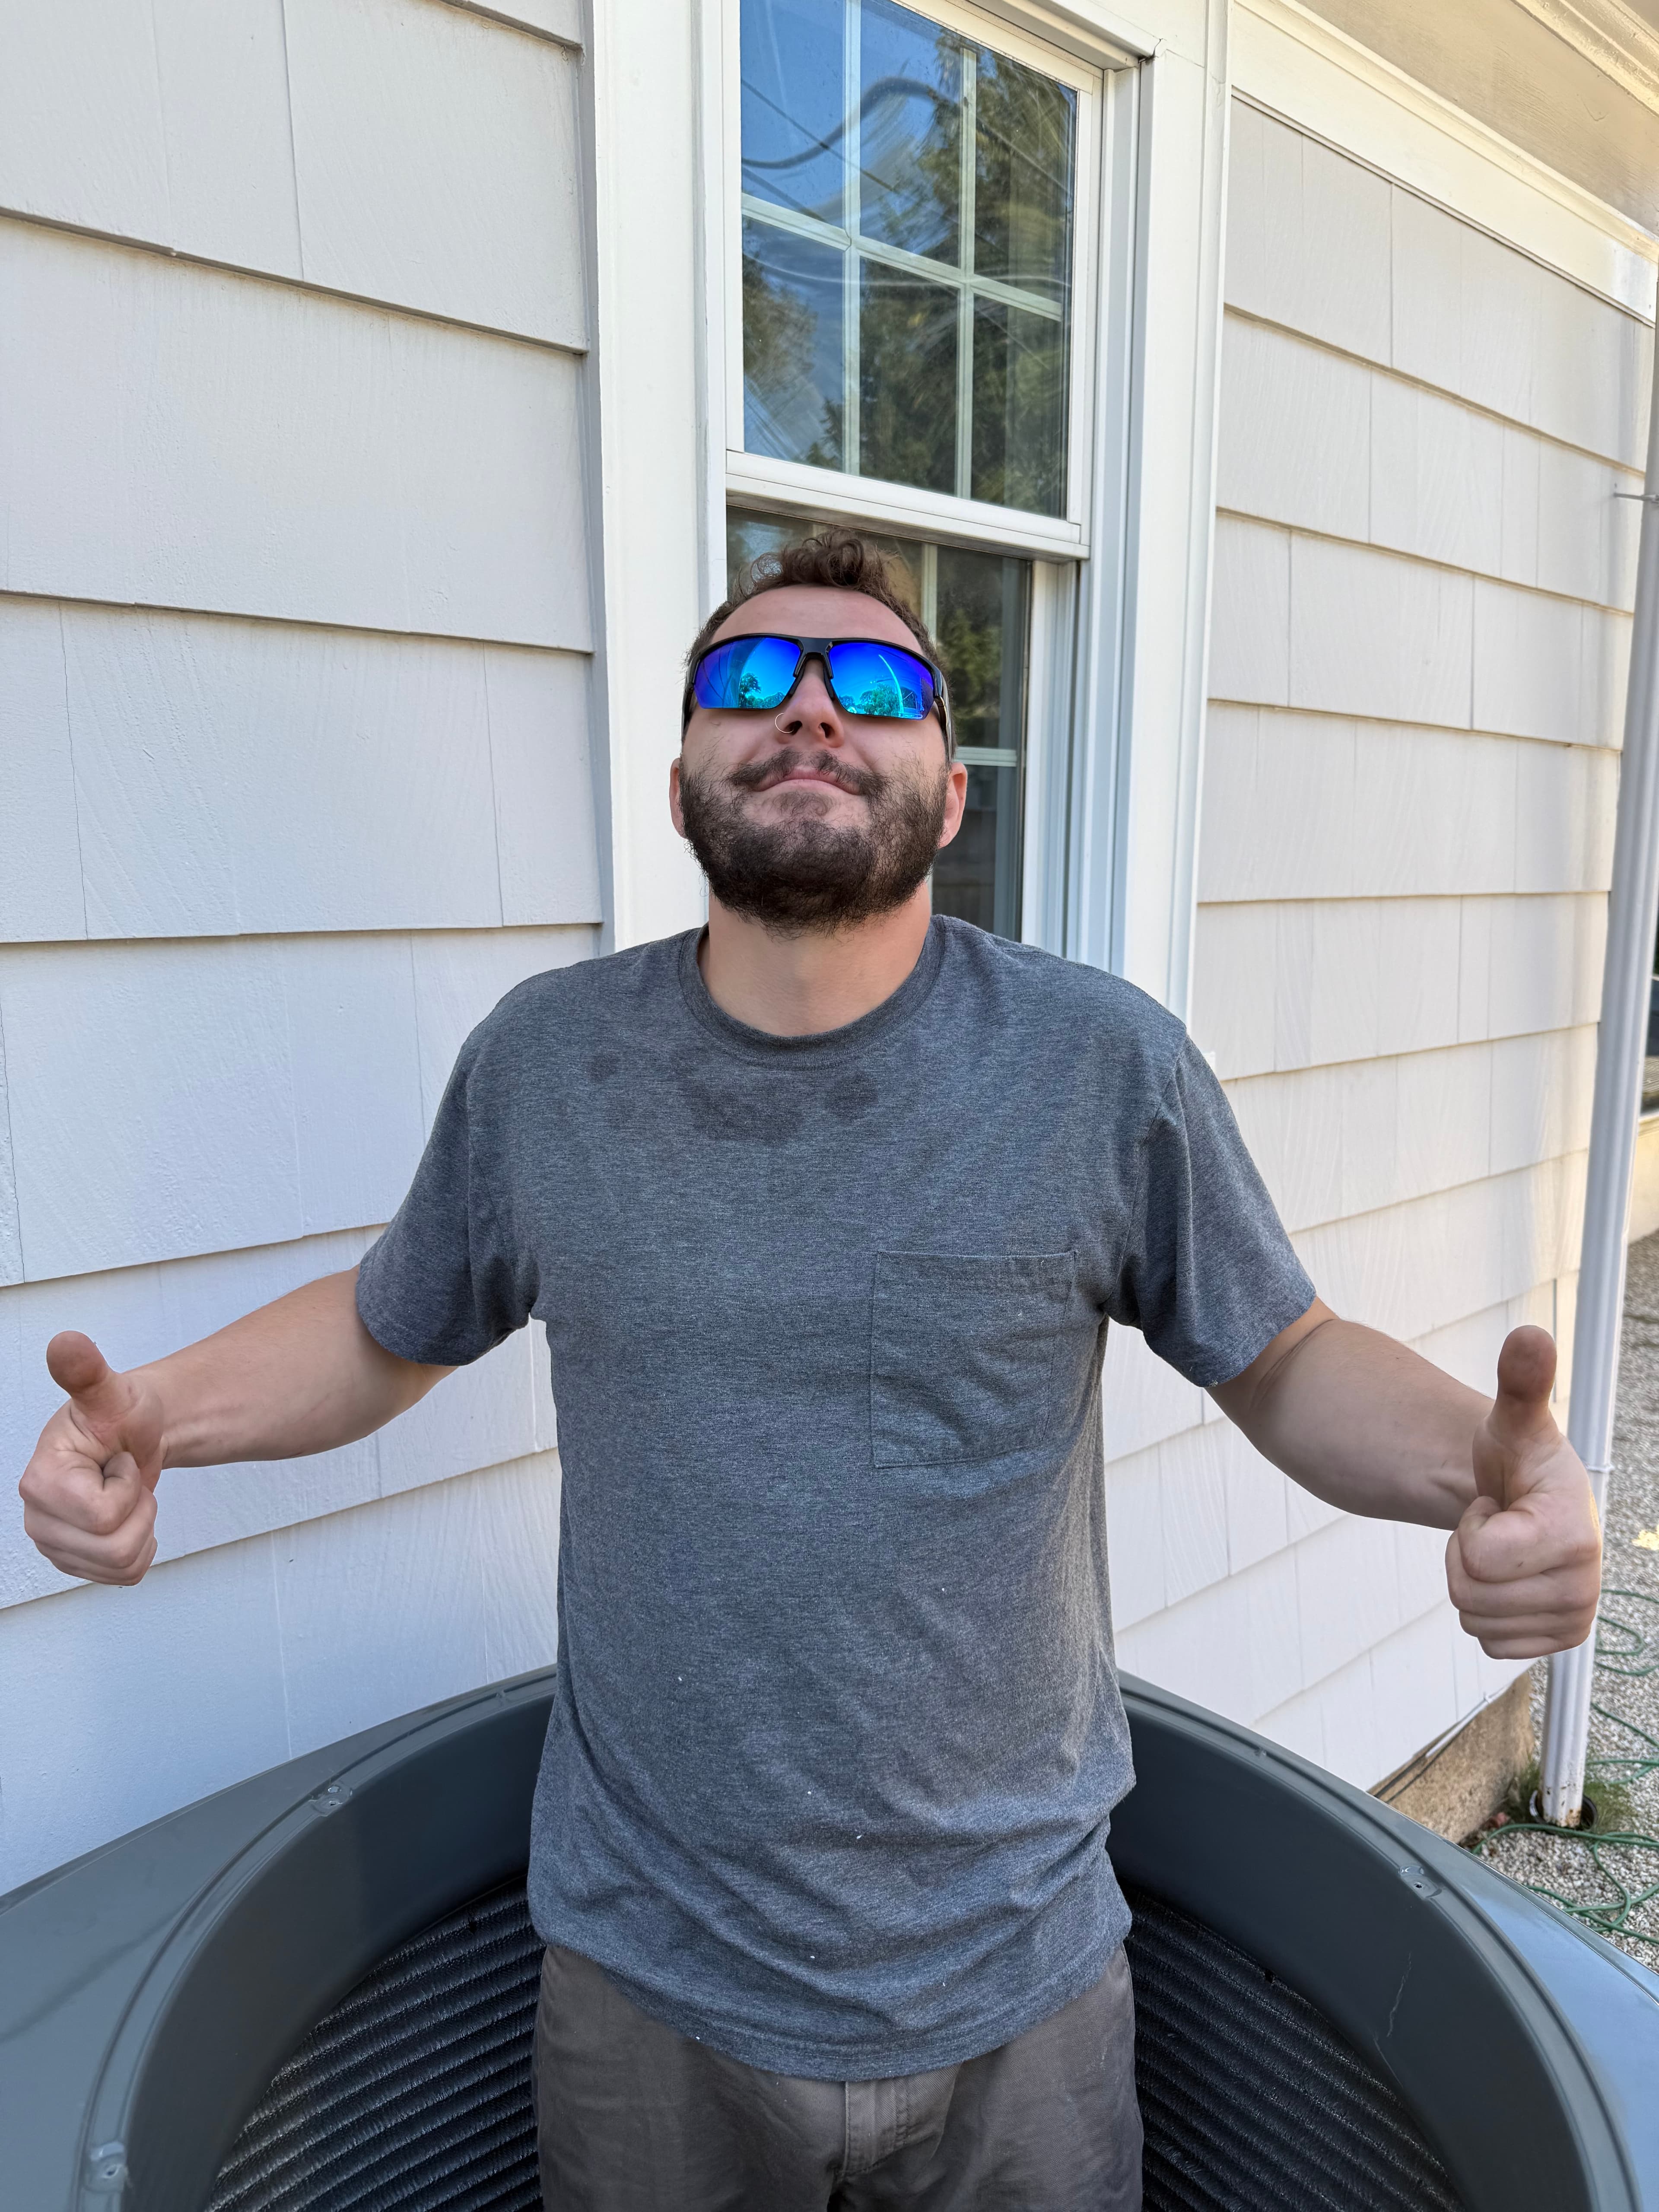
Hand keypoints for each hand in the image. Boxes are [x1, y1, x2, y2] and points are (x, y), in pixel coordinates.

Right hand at [18, 1333, 164, 1584]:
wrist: (135, 1436)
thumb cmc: (122, 1415)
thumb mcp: (111, 1392)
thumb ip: (86, 1372)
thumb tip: (66, 1342)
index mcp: (39, 1483)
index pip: (104, 1515)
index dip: (125, 1485)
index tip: (115, 1459)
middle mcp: (38, 1520)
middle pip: (114, 1547)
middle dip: (138, 1509)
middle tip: (125, 1478)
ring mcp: (55, 1546)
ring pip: (122, 1565)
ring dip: (141, 1527)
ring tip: (127, 1496)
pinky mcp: (76, 1563)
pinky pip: (126, 1576)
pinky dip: (141, 1547)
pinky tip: (129, 1518)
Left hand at [1446, 1326, 1600, 1656]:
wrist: (1530, 1500)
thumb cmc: (1518, 1460)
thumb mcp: (1512, 1420)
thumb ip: (1521, 1382)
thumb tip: (1530, 1336)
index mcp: (1574, 1536)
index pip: (1478, 1559)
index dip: (1471, 1527)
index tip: (1497, 1505)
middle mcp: (1585, 1587)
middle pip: (1469, 1594)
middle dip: (1467, 1555)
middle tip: (1496, 1527)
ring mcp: (1575, 1619)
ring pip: (1474, 1621)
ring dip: (1475, 1581)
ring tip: (1503, 1548)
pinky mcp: (1558, 1642)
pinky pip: (1488, 1644)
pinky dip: (1487, 1612)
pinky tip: (1509, 1577)